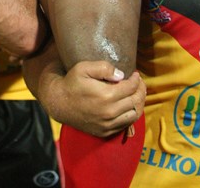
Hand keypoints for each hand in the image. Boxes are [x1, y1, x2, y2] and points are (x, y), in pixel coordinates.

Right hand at [24, 46, 145, 137]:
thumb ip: (104, 68)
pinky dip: (131, 114)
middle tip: (139, 82)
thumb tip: (121, 75)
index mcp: (106, 95)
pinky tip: (128, 105)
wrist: (59, 103)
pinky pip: (125, 124)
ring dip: (139, 103)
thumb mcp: (83, 67)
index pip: (131, 87)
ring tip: (136, 93)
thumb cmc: (72, 82)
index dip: (136, 79)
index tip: (135, 73)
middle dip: (140, 90)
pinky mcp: (105, 131)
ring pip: (134, 115)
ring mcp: (108, 124)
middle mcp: (110, 112)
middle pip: (135, 101)